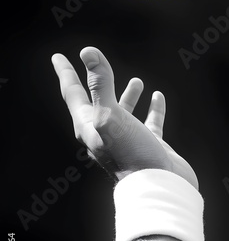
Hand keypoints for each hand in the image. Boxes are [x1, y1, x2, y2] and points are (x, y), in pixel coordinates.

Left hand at [51, 47, 197, 188]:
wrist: (159, 187)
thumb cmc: (130, 153)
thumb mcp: (110, 115)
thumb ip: (100, 84)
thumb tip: (88, 52)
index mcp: (89, 126)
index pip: (72, 93)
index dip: (65, 73)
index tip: (58, 56)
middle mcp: (105, 133)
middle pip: (98, 101)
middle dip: (96, 81)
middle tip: (93, 64)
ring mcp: (128, 140)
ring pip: (125, 112)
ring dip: (128, 95)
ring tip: (137, 81)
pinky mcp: (148, 145)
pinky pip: (150, 122)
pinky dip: (153, 109)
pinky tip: (157, 98)